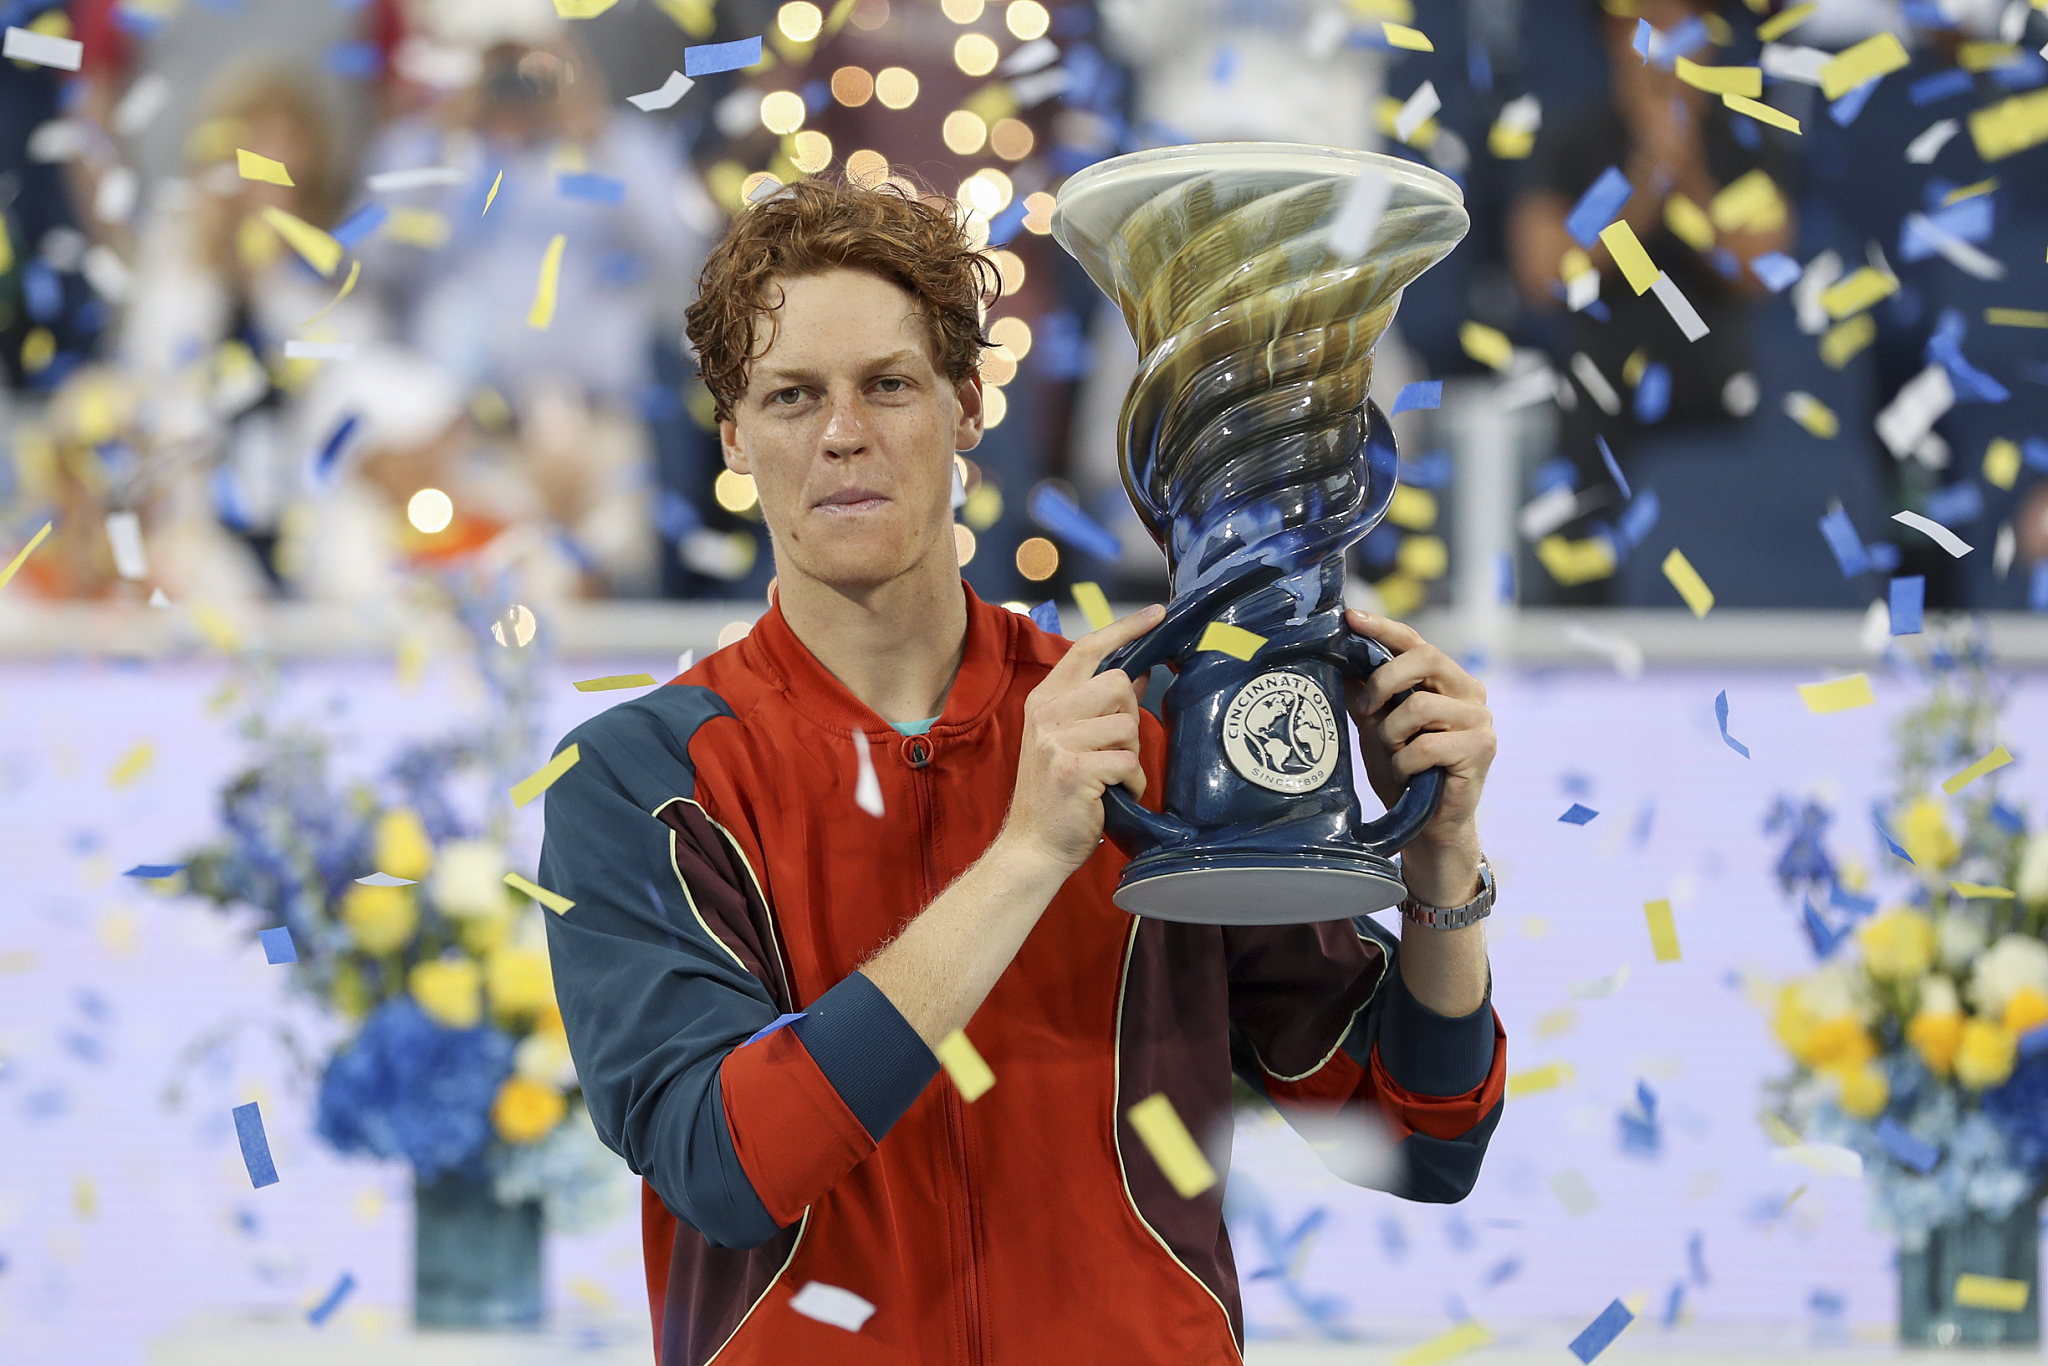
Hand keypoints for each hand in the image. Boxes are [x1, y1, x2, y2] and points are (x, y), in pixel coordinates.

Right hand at [1001, 603, 1162, 872]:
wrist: (1033, 845)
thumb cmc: (1058, 793)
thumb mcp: (1070, 739)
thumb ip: (1100, 705)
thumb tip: (1140, 672)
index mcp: (1044, 699)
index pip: (1086, 649)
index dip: (1125, 629)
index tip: (1157, 614)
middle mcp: (1045, 713)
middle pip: (1118, 683)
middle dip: (1131, 716)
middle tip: (1117, 747)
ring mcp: (1055, 740)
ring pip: (1126, 725)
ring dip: (1131, 755)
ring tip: (1111, 776)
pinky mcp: (1072, 769)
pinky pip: (1127, 762)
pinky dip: (1131, 782)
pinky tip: (1114, 794)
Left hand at [1340, 608, 1495, 852]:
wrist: (1425, 825)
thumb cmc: (1403, 772)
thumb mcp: (1376, 726)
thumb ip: (1365, 694)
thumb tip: (1339, 658)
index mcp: (1445, 680)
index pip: (1415, 641)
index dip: (1383, 627)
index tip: (1350, 617)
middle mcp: (1469, 691)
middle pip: (1425, 657)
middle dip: (1384, 680)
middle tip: (1366, 710)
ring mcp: (1480, 718)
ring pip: (1420, 705)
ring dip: (1393, 734)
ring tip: (1394, 754)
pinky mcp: (1483, 747)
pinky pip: (1428, 744)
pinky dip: (1406, 762)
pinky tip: (1408, 775)